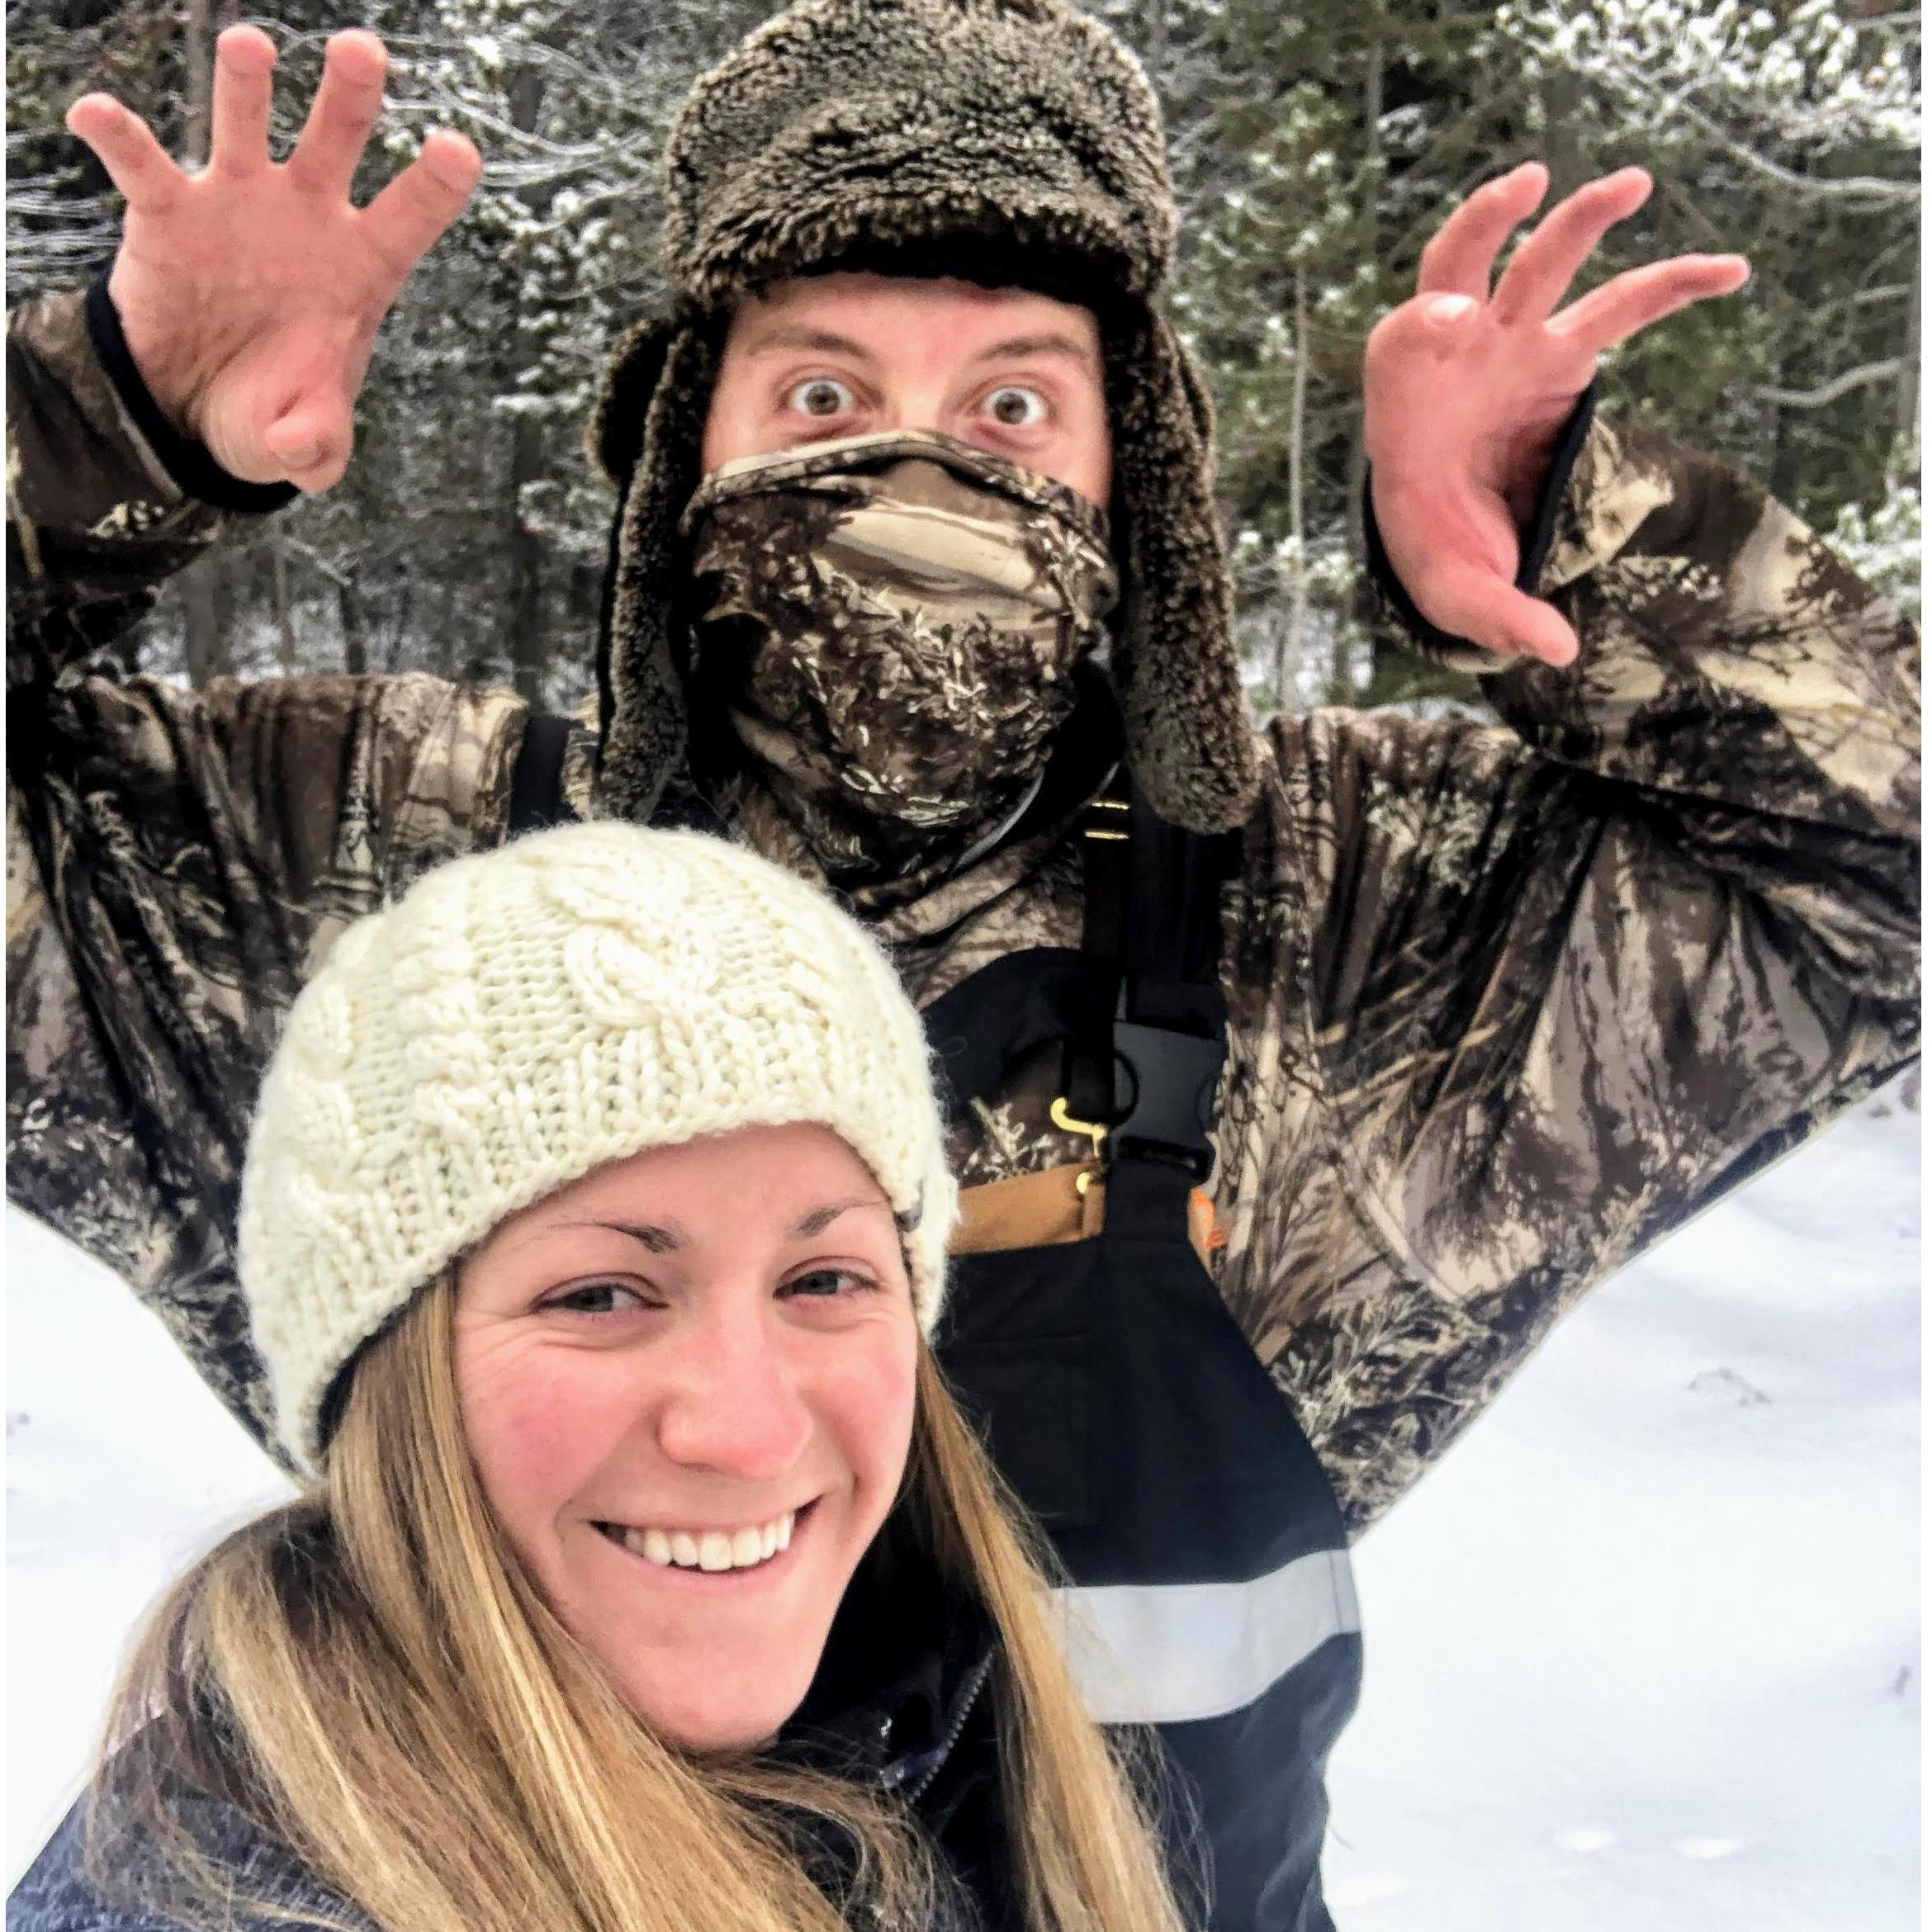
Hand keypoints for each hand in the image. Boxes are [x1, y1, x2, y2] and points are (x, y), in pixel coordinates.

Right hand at [65, 25, 480, 493]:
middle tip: (362, 49)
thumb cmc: (270, 413)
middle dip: (350, 94)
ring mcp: (238, 205)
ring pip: (245, 126)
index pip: (409, 217)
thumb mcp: (301, 446)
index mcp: (360, 269)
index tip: (457, 148)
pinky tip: (95, 115)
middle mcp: (305, 218)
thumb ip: (316, 447)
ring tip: (248, 45)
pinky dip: (118, 136)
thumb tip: (305, 444)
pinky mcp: (169, 214)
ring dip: (246, 85)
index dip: (435, 183)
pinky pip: (143, 165)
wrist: (192, 409)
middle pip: (336, 140)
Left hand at [1363, 164, 1748, 665]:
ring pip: (1543, 264)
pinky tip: (1730, 271)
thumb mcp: (1456, 592)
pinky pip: (1621, 306)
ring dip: (1584, 220)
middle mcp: (1454, 356)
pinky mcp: (1560, 355)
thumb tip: (1554, 649)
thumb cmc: (1435, 547)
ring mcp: (1509, 345)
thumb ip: (1498, 617)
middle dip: (1491, 224)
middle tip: (1532, 187)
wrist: (1442, 529)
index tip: (1449, 321)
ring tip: (1631, 182)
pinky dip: (1673, 283)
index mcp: (1405, 403)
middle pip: (1464, 266)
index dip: (1421, 324)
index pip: (1402, 338)